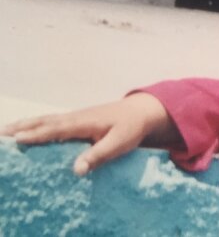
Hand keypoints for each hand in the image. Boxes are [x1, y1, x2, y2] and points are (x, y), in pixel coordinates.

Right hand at [0, 93, 179, 175]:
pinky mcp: (76, 120)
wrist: (141, 111)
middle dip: (23, 128)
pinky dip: (35, 125)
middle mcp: (76, 117)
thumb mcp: (119, 143)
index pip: (57, 129)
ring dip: (25, 125)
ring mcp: (75, 117)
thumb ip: (99, 155)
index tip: (18, 140)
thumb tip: (77, 170)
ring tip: (5, 132)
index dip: (38, 135)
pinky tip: (26, 131)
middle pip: (45, 122)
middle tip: (1, 134)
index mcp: (84, 122)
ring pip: (46, 120)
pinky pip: (51, 122)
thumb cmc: (131, 128)